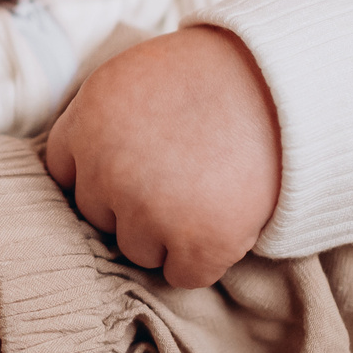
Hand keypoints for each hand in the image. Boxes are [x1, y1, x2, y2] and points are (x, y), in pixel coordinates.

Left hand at [43, 25, 280, 288]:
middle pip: (97, 215)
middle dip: (131, 203)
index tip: (130, 166)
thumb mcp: (138, 76)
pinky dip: (205, 259)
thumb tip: (82, 165)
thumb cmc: (218, 76)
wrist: (291, 86)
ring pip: (137, 249)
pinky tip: (225, 219)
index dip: (97, 172)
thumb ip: (101, 119)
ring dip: (168, 233)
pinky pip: (182, 276)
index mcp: (87, 123)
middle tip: (178, 175)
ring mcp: (150, 211)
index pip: (62, 172)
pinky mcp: (198, 244)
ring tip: (207, 190)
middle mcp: (107, 170)